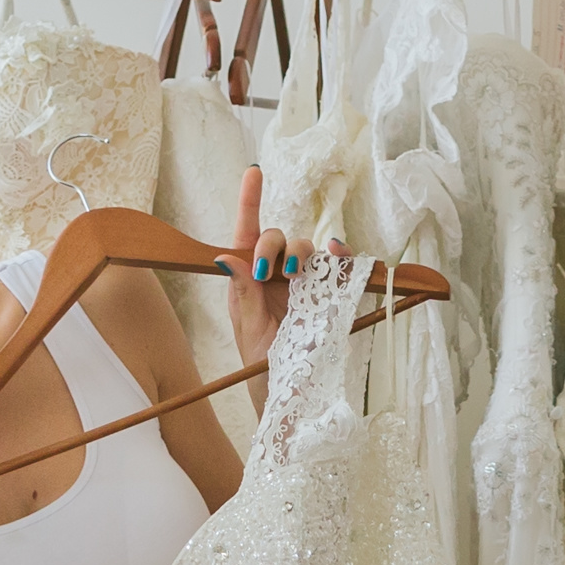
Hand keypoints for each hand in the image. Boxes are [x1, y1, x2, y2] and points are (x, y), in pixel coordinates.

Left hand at [221, 167, 345, 370]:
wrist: (292, 392)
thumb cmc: (263, 364)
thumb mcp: (250, 330)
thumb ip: (244, 293)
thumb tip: (224, 256)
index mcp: (251, 280)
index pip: (248, 234)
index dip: (250, 201)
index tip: (254, 171)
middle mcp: (277, 276)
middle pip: (277, 237)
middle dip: (273, 246)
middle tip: (271, 271)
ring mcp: (305, 283)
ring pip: (306, 247)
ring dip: (301, 251)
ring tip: (296, 273)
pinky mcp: (329, 293)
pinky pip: (338, 265)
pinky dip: (340, 255)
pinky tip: (337, 255)